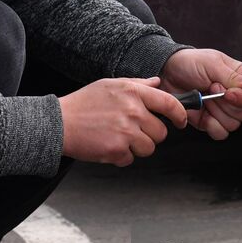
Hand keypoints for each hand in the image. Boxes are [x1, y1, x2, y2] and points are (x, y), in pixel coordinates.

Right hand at [59, 77, 188, 166]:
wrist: (60, 123)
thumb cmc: (83, 103)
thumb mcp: (111, 85)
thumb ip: (138, 84)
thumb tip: (157, 83)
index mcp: (133, 93)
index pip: (169, 103)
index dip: (180, 114)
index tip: (181, 121)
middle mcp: (133, 111)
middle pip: (161, 132)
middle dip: (150, 134)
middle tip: (132, 131)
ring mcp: (126, 132)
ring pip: (148, 148)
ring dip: (136, 147)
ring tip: (118, 137)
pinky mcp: (117, 150)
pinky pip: (130, 159)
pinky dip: (120, 156)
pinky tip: (108, 145)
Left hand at [162, 49, 241, 140]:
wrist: (167, 73)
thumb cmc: (189, 63)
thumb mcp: (212, 64)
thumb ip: (233, 76)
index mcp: (239, 79)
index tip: (227, 92)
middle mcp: (234, 97)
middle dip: (225, 104)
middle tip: (211, 89)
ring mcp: (222, 111)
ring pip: (233, 124)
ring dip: (217, 113)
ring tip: (204, 98)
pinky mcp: (211, 122)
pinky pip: (220, 133)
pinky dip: (211, 126)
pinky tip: (203, 113)